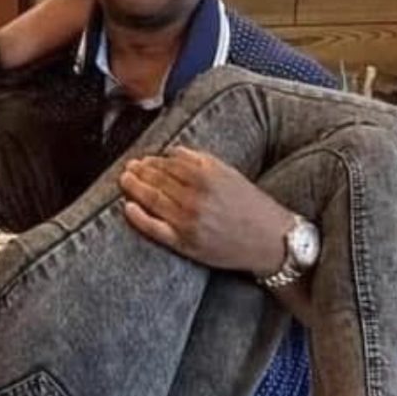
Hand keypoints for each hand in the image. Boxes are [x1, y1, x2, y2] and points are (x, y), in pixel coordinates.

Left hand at [118, 147, 293, 273]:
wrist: (271, 240)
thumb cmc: (251, 206)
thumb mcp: (229, 173)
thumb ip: (200, 160)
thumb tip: (172, 152)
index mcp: (207, 174)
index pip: (169, 162)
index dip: (154, 160)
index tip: (145, 159)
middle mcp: (195, 195)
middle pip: (156, 178)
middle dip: (140, 171)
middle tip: (129, 167)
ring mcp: (188, 220)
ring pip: (152, 198)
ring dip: (134, 187)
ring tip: (125, 180)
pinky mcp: (185, 243)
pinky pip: (154, 228)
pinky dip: (138, 217)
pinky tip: (127, 207)